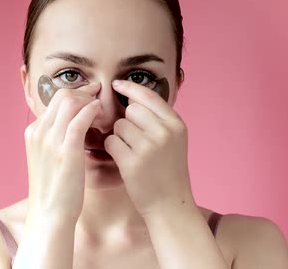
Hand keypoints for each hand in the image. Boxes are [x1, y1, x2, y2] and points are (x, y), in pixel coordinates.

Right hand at [24, 82, 100, 223]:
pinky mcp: (65, 150)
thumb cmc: (54, 190)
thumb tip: (73, 126)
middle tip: (99, 99)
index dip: (76, 94)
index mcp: (33, 132)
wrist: (49, 214)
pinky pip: (79, 119)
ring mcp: (50, 140)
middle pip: (62, 95)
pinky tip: (101, 115)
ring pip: (70, 102)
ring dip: (90, 101)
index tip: (91, 97)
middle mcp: (38, 132)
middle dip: (84, 93)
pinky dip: (91, 111)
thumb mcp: (49, 158)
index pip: (55, 99)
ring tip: (102, 110)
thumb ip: (56, 139)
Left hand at [104, 79, 193, 216]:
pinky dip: (113, 149)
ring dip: (119, 137)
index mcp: (176, 124)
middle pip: (130, 110)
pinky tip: (123, 160)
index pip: (148, 95)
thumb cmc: (168, 171)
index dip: (129, 88)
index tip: (115, 84)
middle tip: (133, 140)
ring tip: (132, 152)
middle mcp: (164, 132)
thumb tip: (133, 99)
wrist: (170, 205)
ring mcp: (148, 146)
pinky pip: (111, 142)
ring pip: (119, 126)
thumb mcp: (174, 140)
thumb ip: (158, 119)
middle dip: (126, 121)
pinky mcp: (132, 161)